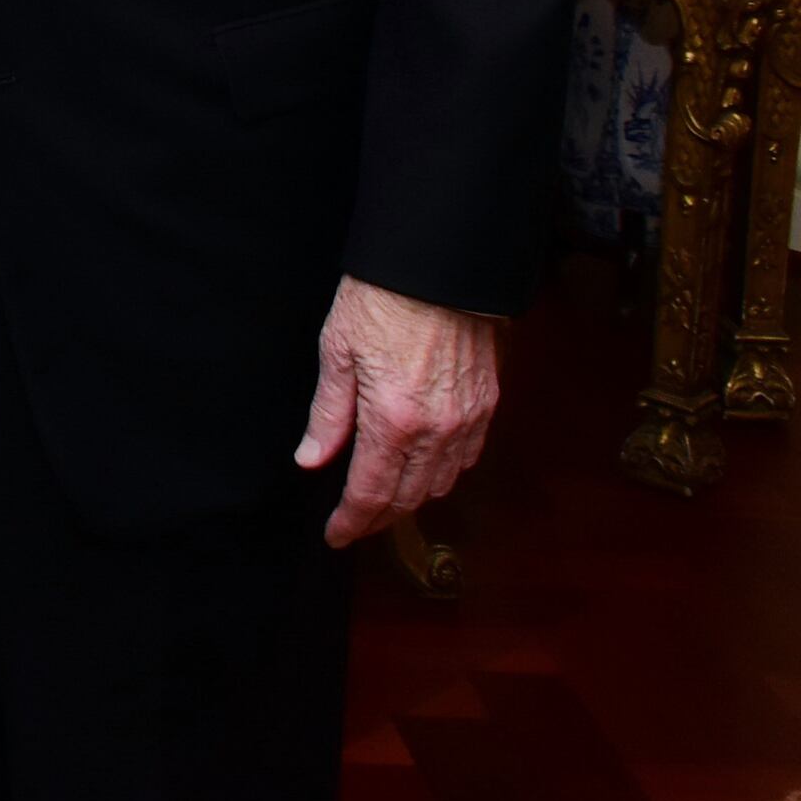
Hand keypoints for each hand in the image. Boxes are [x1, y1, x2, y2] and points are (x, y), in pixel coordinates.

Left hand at [295, 276, 501, 546]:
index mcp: (394, 421)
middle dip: (379, 517)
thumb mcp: (337, 352)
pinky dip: (443, 472)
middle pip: (409, 497)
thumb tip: (312, 459)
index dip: (352, 521)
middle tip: (355, 523)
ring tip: (384, 498)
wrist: (440, 265)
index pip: (371, 493)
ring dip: (412, 498)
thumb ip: (328, 415)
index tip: (336, 535)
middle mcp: (438, 430)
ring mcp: (469, 419)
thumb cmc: (382, 299)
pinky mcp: (488, 403)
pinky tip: (424, 467)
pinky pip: (468, 457)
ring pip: (442, 483)